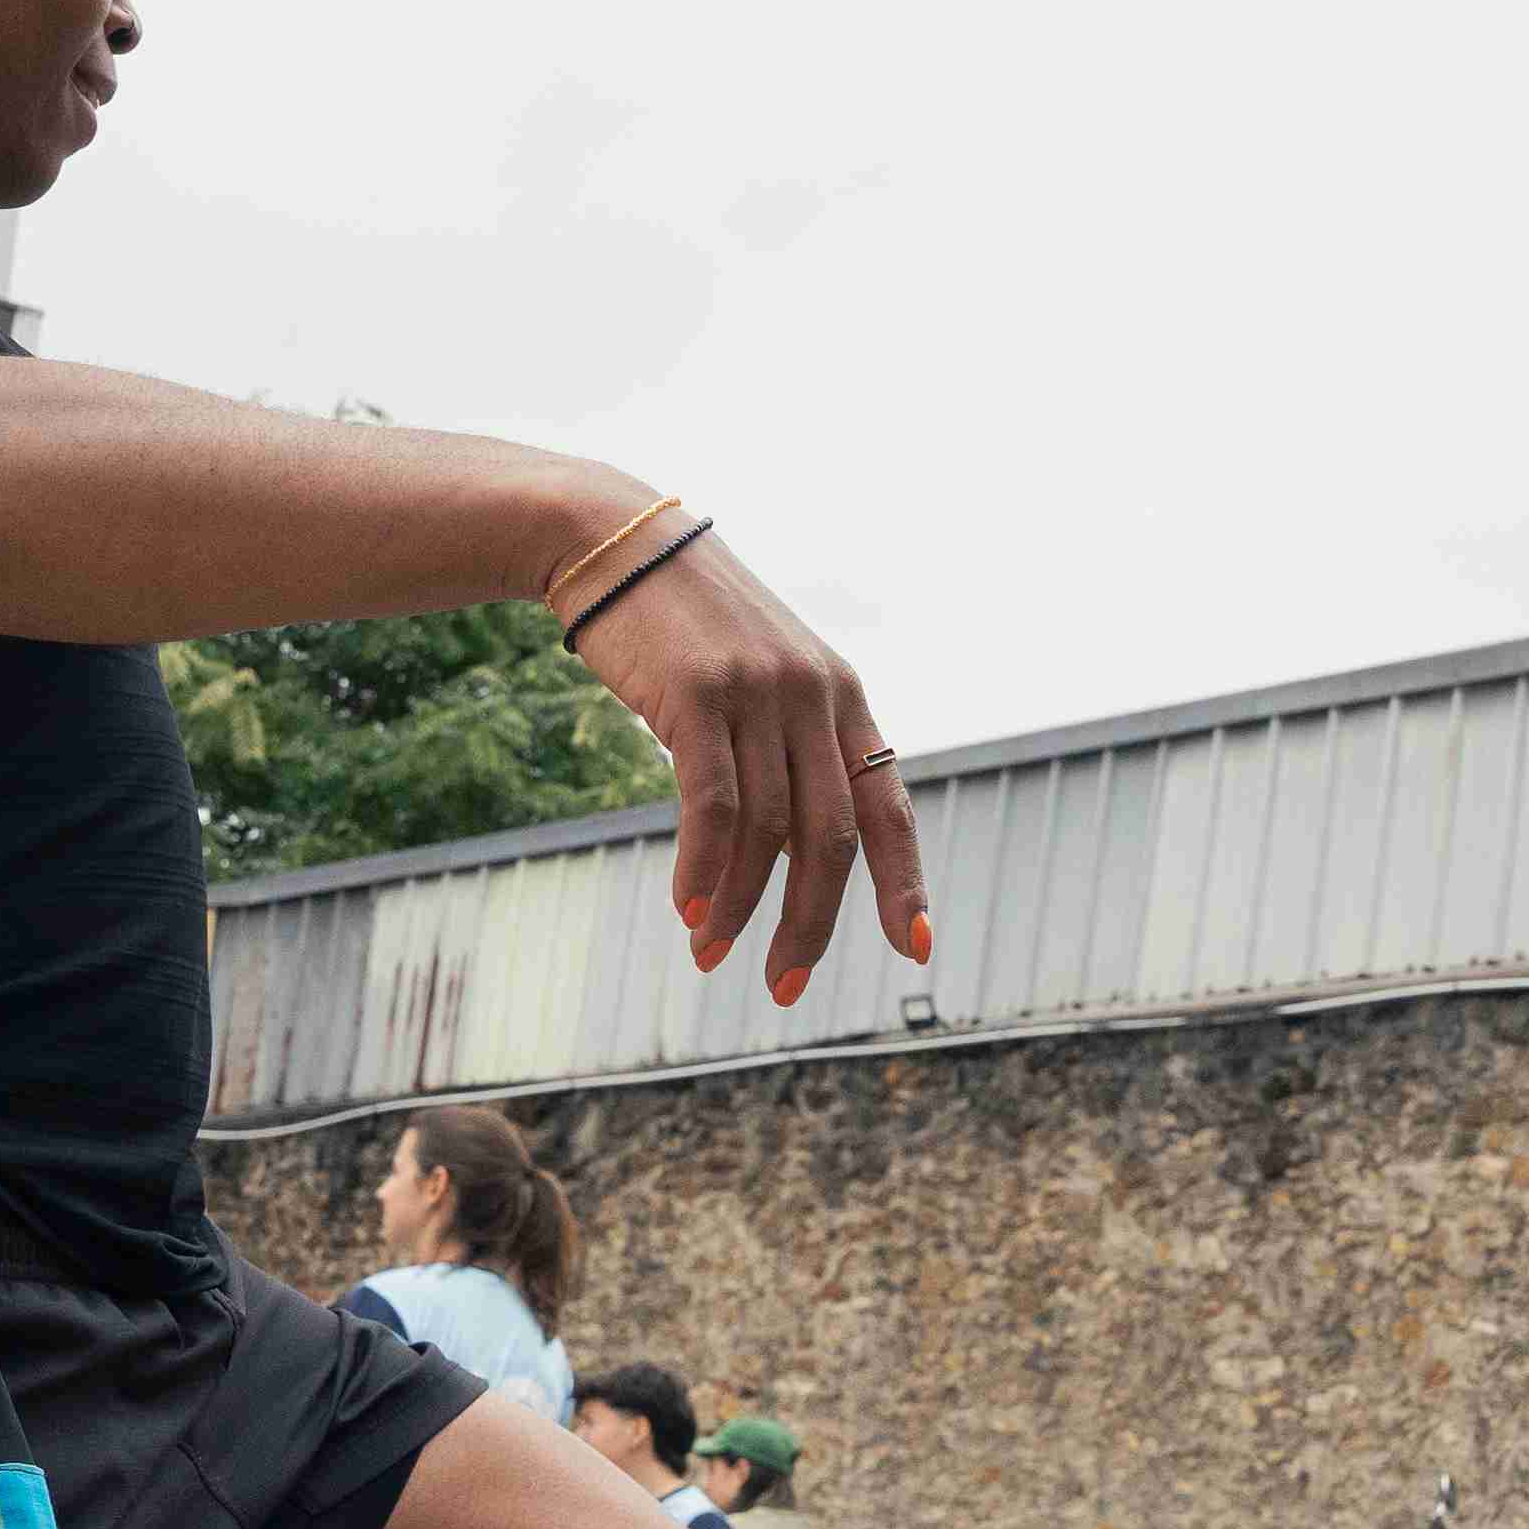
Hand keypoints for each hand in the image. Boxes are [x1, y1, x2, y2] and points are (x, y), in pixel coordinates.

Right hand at [565, 533, 929, 1007]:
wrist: (616, 543)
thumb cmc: (683, 626)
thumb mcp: (758, 679)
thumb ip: (785, 749)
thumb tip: (792, 850)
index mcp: (842, 698)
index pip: (889, 808)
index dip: (904, 883)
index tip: (912, 949)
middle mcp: (814, 696)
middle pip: (831, 838)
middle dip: (811, 923)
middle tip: (782, 985)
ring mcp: (759, 692)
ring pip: (768, 831)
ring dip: (741, 907)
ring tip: (710, 952)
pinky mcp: (700, 693)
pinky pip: (712, 804)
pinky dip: (705, 867)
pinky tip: (689, 907)